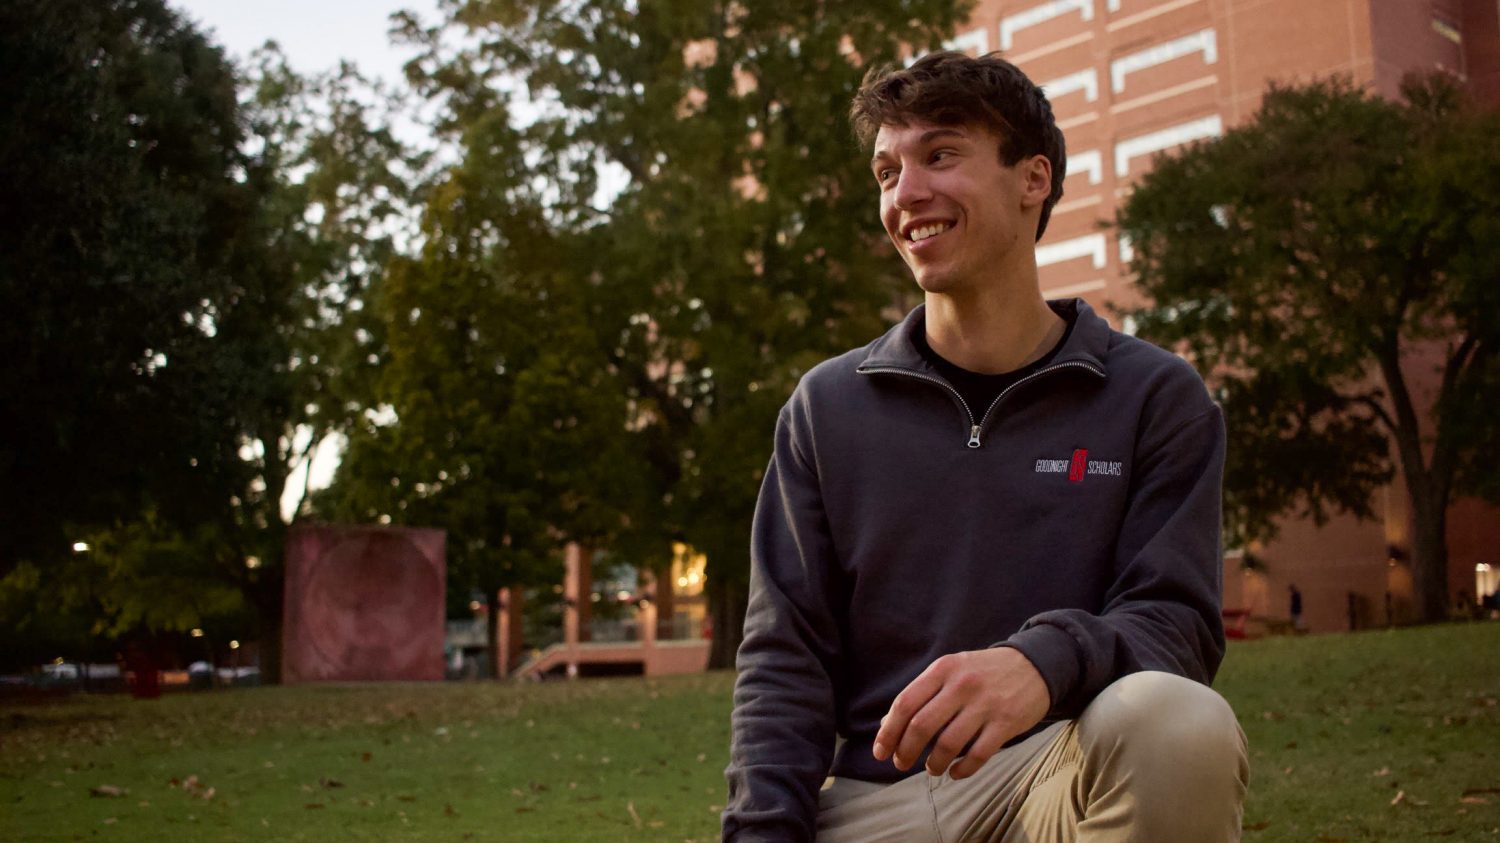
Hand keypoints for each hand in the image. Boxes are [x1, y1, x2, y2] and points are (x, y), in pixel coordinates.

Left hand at [872, 647, 1049, 779]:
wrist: (1033, 664)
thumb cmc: (982, 672)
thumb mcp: (950, 671)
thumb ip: (921, 695)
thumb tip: (887, 726)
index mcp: (943, 669)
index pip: (905, 703)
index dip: (888, 731)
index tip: (880, 752)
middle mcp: (962, 685)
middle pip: (922, 726)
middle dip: (906, 751)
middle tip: (901, 764)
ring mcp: (985, 704)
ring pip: (948, 744)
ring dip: (933, 763)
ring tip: (931, 768)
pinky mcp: (1006, 723)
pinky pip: (978, 755)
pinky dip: (962, 770)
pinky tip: (955, 772)